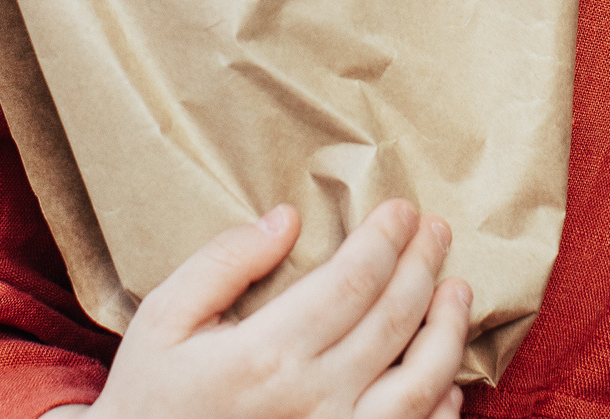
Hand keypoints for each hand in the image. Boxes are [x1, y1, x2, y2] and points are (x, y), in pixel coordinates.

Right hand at [85, 200, 471, 418]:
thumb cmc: (152, 397)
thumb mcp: (164, 319)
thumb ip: (223, 264)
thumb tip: (286, 220)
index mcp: (266, 355)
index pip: (352, 281)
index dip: (385, 240)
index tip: (403, 211)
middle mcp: (311, 401)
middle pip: (393, 321)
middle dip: (423, 267)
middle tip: (437, 232)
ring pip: (419, 385)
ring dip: (447, 332)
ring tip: (458, 292)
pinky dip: (440, 409)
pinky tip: (449, 380)